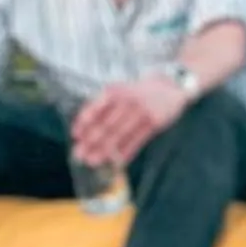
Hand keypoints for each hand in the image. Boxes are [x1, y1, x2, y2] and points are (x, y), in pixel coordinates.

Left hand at [71, 76, 186, 169]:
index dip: (82, 124)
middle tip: (79, 155)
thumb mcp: (119, 91)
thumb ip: (101, 107)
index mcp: (114, 92)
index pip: (94, 109)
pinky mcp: (154, 122)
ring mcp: (142, 112)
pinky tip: (117, 161)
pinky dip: (126, 152)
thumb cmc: (137, 92)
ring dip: (105, 150)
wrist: (170, 85)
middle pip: (105, 125)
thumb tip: (81, 129)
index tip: (75, 137)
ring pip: (120, 135)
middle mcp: (127, 101)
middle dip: (91, 142)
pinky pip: (137, 140)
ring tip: (94, 161)